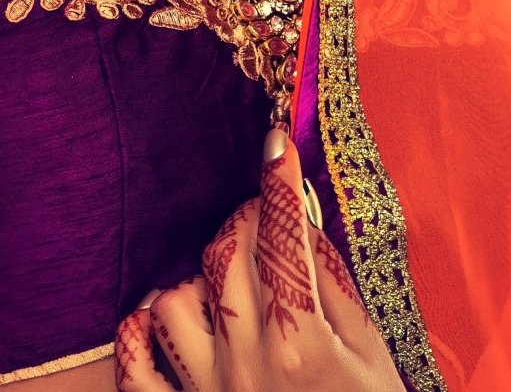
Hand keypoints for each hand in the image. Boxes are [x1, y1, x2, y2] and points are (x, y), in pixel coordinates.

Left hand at [115, 126, 400, 391]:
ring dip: (194, 280)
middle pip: (224, 256)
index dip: (279, 184)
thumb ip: (334, 289)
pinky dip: (141, 335)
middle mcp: (247, 361)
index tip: (276, 143)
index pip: (283, 239)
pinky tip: (161, 320)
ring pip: (173, 300)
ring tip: (223, 285)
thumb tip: (304, 224)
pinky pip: (136, 365)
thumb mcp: (374, 356)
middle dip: (244, 222)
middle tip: (264, 222)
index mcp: (302, 342)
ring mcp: (207, 391)